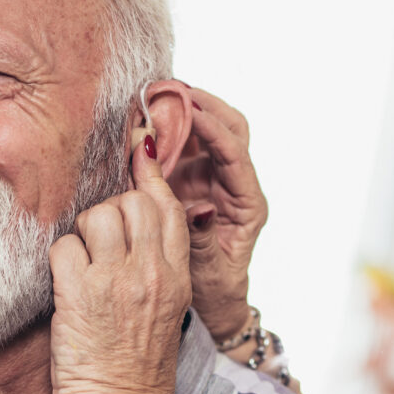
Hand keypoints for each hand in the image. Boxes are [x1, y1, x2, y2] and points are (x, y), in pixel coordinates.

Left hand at [50, 126, 192, 393]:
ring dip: (81, 233)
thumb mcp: (165, 315)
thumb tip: (134, 230)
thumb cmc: (137, 375)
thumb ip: (157, 270)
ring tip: (80, 265)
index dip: (149, 175)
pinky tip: (63, 286)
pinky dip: (58, 261)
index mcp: (178, 278)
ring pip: (96, 215)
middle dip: (109, 210)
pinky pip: (63, 246)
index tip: (136, 153)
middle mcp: (153, 273)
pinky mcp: (80, 296)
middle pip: (132, 201)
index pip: (169, 206)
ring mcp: (118, 282)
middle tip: (97, 241)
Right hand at [168, 87, 266, 342]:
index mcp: (248, 204)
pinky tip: (144, 121)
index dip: (214, 129)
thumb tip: (199, 209)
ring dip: (184, 112)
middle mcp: (234, 185)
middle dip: (205, 104)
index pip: (236, 155)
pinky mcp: (192, 182)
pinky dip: (167, 131)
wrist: (212, 305)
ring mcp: (213, 180)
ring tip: (155, 96)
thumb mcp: (209, 270)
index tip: (190, 109)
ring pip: (206, 132)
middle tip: (172, 89)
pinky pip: (183, 148)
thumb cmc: (215, 291)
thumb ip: (203, 239)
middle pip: (231, 129)